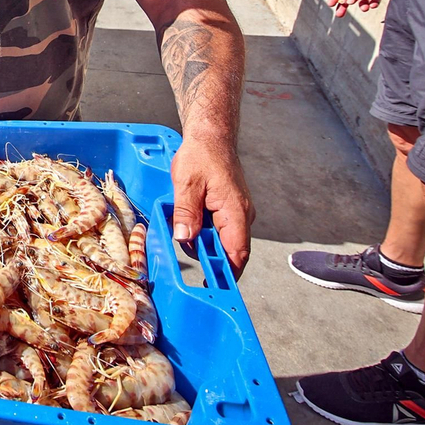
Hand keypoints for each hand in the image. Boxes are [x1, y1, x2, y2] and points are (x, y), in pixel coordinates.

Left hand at [171, 138, 254, 276]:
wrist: (211, 136)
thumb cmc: (201, 155)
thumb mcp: (187, 183)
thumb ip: (186, 212)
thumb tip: (184, 238)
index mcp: (235, 212)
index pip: (237, 253)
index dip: (227, 274)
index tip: (213, 288)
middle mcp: (241, 215)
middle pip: (229, 250)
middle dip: (207, 255)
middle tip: (184, 244)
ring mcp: (237, 213)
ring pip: (222, 240)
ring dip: (202, 240)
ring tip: (182, 222)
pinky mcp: (229, 209)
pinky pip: (218, 228)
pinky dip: (203, 229)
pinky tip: (189, 218)